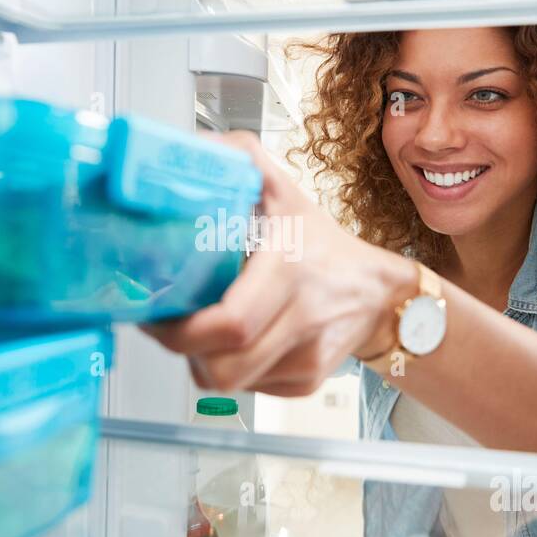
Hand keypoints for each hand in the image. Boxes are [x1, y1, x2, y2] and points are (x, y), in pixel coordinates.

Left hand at [142, 131, 418, 396]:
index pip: (231, 324)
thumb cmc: (323, 244)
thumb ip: (239, 159)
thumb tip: (190, 148)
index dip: (182, 330)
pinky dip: (236, 370)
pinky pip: (252, 389)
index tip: (156, 314)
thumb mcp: (284, 191)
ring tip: (203, 333)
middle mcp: (302, 319)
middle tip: (169, 326)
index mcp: (290, 271)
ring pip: (231, 384)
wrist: (380, 292)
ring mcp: (307, 357)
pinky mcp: (308, 380)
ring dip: (205, 362)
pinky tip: (240, 343)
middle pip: (223, 368)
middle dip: (183, 352)